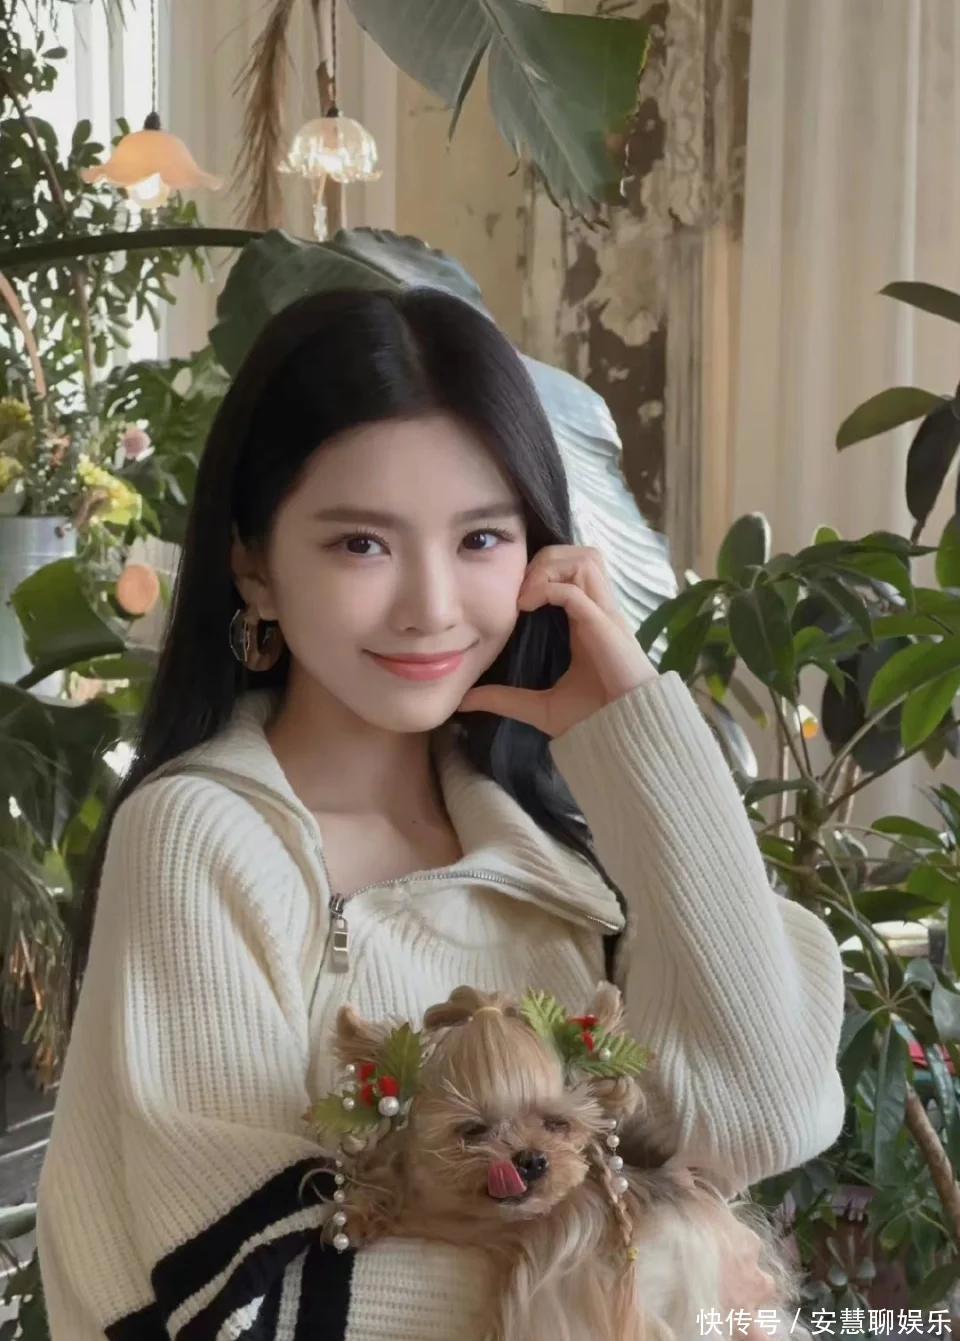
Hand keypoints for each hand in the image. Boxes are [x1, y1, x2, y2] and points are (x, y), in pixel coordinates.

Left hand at [457, 544, 658, 737]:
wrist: (625, 735)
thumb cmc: (593, 720)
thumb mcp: (538, 707)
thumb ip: (503, 699)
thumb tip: (463, 701)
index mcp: (590, 621)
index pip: (575, 570)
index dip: (543, 570)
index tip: (514, 594)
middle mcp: (601, 611)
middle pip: (582, 553)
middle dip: (546, 559)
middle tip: (519, 587)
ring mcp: (605, 616)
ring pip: (585, 560)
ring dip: (549, 568)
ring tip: (524, 595)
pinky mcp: (605, 627)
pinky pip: (577, 590)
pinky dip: (549, 589)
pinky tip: (526, 607)